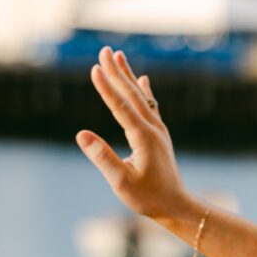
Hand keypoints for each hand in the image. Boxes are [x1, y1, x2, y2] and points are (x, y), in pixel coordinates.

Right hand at [76, 46, 189, 223]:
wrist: (175, 206)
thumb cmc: (148, 198)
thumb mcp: (121, 182)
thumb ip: (102, 157)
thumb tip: (81, 135)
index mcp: (143, 138)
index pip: (121, 107)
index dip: (106, 88)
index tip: (94, 68)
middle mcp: (153, 129)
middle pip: (132, 95)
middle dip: (116, 72)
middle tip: (103, 50)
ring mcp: (159, 131)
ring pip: (141, 97)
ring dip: (128, 76)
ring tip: (118, 56)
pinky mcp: (160, 136)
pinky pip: (151, 107)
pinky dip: (144, 91)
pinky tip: (142, 79)